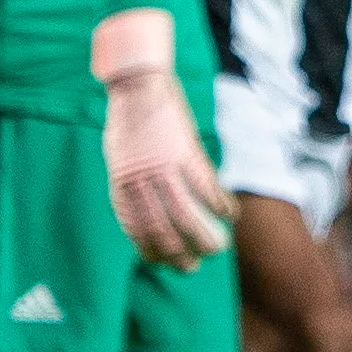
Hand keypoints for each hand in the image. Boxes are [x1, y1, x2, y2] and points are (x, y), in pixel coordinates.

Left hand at [100, 68, 229, 269]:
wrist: (137, 85)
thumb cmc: (128, 118)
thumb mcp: (120, 156)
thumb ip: (131, 182)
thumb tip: (145, 206)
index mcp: (122, 185)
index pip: (137, 231)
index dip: (152, 252)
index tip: (163, 263)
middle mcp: (140, 182)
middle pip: (162, 232)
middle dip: (179, 257)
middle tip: (192, 266)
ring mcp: (164, 169)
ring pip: (188, 218)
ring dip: (205, 240)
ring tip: (217, 249)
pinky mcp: (186, 154)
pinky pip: (207, 189)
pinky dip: (222, 206)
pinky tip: (231, 215)